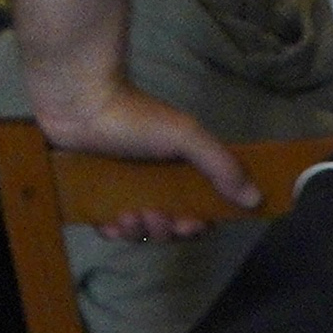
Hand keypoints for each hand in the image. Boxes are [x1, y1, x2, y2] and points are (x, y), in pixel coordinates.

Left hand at [34, 80, 260, 230]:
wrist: (77, 100)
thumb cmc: (134, 114)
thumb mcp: (186, 136)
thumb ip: (221, 165)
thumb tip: (255, 198)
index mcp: (178, 170)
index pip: (199, 209)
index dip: (199, 224)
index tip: (193, 223)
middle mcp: (153, 182)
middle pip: (170, 226)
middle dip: (167, 230)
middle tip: (157, 217)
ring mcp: (123, 189)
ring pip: (140, 229)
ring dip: (140, 232)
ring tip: (130, 216)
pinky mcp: (93, 194)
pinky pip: (108, 227)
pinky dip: (113, 232)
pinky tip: (111, 225)